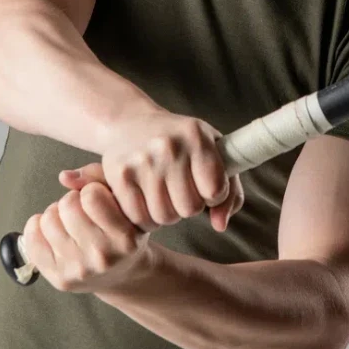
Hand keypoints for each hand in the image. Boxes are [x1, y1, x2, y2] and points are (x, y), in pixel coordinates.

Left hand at [22, 181, 151, 292]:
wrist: (123, 275)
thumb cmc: (124, 232)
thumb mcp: (126, 203)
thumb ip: (101, 179)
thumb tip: (64, 177)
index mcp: (124, 237)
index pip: (92, 196)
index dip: (92, 190)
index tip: (98, 198)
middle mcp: (102, 256)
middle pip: (68, 206)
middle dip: (72, 200)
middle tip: (81, 209)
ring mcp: (78, 269)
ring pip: (48, 220)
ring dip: (56, 214)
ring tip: (69, 221)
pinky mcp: (58, 278)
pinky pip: (32, 240)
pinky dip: (37, 227)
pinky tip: (52, 230)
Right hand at [61, 110, 244, 232]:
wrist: (130, 123)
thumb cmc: (182, 143)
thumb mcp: (214, 154)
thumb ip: (230, 191)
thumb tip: (220, 225)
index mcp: (196, 136)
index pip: (215, 191)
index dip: (214, 195)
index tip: (205, 185)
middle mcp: (168, 146)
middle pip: (189, 208)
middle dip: (189, 205)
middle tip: (181, 189)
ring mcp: (141, 161)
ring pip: (164, 217)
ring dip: (167, 213)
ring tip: (164, 193)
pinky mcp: (118, 176)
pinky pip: (139, 218)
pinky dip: (145, 217)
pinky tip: (146, 199)